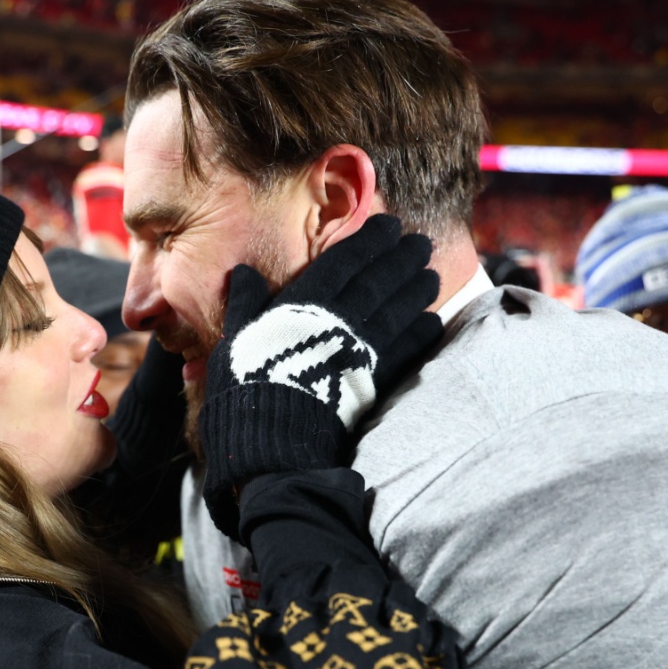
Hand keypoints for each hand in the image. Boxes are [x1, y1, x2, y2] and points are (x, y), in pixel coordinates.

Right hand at [199, 214, 442, 539]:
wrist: (270, 442)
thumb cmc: (245, 386)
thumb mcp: (235, 338)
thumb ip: (245, 303)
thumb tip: (243, 273)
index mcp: (304, 303)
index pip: (344, 262)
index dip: (369, 241)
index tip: (390, 226)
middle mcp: (339, 321)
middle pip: (379, 281)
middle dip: (402, 259)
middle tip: (422, 244)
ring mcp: (361, 351)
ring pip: (398, 310)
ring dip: (417, 291)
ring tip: (432, 275)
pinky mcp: (373, 382)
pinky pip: (405, 351)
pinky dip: (420, 334)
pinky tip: (432, 323)